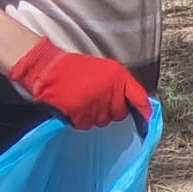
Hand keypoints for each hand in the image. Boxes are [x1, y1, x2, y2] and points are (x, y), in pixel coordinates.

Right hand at [8, 38, 150, 129]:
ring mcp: (96, 104)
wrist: (46, 69)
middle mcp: (110, 91)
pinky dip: (81, 119)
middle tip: (96, 100)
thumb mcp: (103, 68)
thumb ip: (120, 84)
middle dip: (110, 110)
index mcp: (118, 77)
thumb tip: (134, 102)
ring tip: (82, 101)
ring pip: (102, 121)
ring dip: (94, 115)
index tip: (146, 119)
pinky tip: (73, 106)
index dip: (144, 110)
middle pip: (120, 114)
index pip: (139, 98)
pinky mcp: (81, 113)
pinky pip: (86, 123)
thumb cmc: (72, 67)